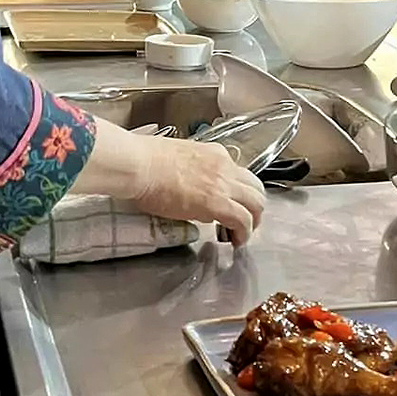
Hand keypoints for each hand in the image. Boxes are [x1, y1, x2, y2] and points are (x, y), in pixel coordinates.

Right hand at [127, 135, 266, 246]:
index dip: (237, 192)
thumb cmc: (145, 161)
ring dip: (253, 221)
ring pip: (257, 203)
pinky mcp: (218, 203)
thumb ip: (191, 171)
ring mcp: (223, 184)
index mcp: (214, 153)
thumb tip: (187, 185)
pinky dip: (244, 233)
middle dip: (253, 207)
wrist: (139, 165)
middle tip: (243, 222)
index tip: (230, 204)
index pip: (238, 173)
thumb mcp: (177, 159)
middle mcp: (224, 166)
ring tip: (241, 235)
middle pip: (256, 187)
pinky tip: (236, 241)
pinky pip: (243, 220)